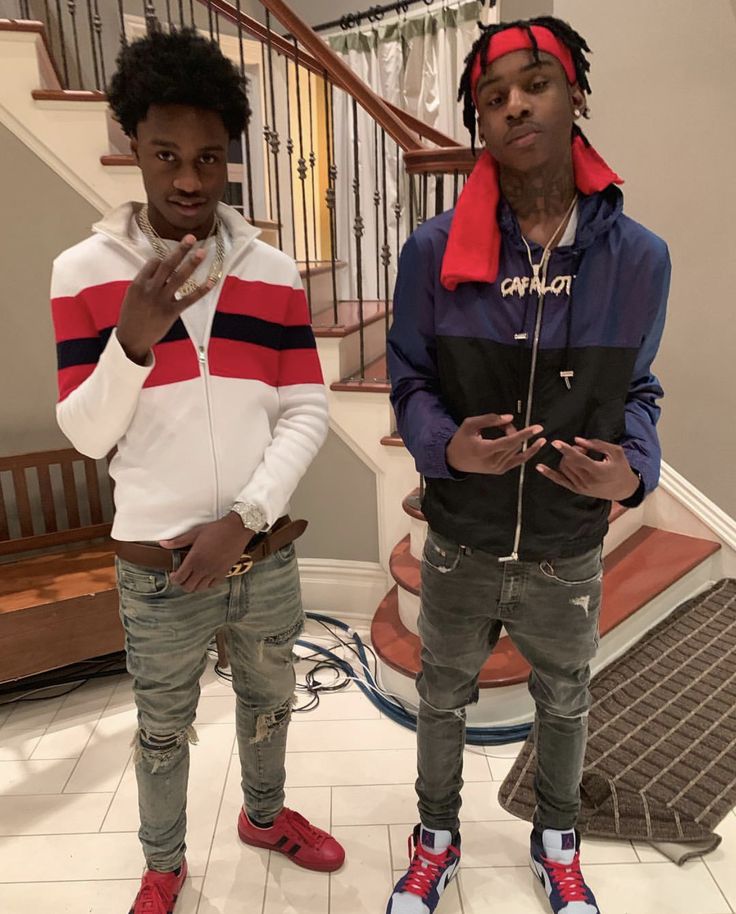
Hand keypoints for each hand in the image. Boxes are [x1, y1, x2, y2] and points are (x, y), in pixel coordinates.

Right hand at [117, 235, 211, 363]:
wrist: (131, 339)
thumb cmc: (131, 316)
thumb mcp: (132, 295)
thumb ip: (145, 281)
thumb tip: (159, 267)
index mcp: (138, 283)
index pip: (154, 262)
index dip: (163, 258)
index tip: (170, 257)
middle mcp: (150, 289)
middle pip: (167, 264)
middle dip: (180, 250)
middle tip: (191, 237)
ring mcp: (162, 300)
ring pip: (179, 277)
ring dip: (191, 263)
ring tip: (202, 252)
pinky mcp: (172, 312)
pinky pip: (189, 299)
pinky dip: (201, 290)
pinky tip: (211, 281)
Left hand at [160, 514, 253, 592]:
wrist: (236, 530)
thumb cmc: (216, 530)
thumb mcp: (195, 533)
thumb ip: (178, 541)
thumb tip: (163, 544)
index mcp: (194, 559)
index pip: (179, 578)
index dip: (174, 579)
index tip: (173, 574)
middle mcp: (203, 568)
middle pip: (188, 587)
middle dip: (182, 583)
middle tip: (182, 576)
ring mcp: (214, 572)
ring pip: (200, 588)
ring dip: (194, 585)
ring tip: (193, 577)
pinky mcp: (224, 572)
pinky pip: (213, 585)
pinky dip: (207, 584)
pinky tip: (205, 576)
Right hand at [446, 413, 545, 474]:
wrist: (455, 460)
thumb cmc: (461, 440)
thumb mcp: (470, 424)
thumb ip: (490, 419)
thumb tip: (510, 418)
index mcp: (484, 450)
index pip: (509, 442)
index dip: (524, 434)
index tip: (538, 428)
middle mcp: (493, 462)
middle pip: (514, 443)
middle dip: (512, 430)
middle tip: (502, 424)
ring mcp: (498, 468)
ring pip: (517, 449)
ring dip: (515, 437)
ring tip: (504, 430)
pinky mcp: (501, 470)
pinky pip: (520, 460)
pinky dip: (530, 452)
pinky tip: (540, 444)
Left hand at [536, 437, 639, 500]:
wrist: (624, 489)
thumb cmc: (621, 467)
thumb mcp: (615, 452)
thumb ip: (597, 444)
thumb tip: (577, 440)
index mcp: (597, 471)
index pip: (578, 459)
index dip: (566, 449)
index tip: (555, 442)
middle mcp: (587, 481)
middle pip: (569, 462)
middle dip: (571, 451)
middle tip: (583, 448)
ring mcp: (580, 487)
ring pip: (564, 469)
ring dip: (567, 458)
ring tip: (580, 455)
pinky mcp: (577, 490)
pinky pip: (560, 481)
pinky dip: (549, 474)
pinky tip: (539, 467)